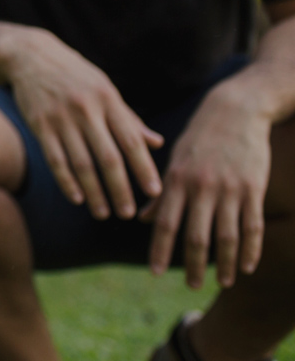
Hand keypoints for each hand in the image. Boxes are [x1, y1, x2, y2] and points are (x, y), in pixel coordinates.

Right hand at [8, 30, 163, 219]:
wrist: (30, 55)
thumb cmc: (75, 75)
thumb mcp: (105, 89)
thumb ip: (129, 118)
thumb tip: (157, 143)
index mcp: (108, 99)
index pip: (131, 141)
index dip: (144, 169)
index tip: (154, 193)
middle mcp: (86, 109)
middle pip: (108, 158)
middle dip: (120, 189)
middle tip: (127, 214)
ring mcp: (61, 118)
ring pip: (81, 163)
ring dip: (94, 193)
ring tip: (103, 213)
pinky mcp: (40, 124)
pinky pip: (55, 160)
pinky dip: (66, 182)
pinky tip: (77, 199)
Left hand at [144, 82, 274, 288]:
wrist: (235, 110)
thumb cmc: (200, 135)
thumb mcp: (175, 159)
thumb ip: (161, 191)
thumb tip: (144, 218)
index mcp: (177, 180)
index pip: (165, 223)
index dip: (160, 250)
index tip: (155, 272)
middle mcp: (201, 188)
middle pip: (196, 237)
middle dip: (191, 265)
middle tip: (190, 286)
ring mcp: (229, 190)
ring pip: (226, 237)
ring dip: (223, 264)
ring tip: (221, 283)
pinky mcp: (253, 190)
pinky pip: (251, 227)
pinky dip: (249, 250)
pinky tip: (246, 266)